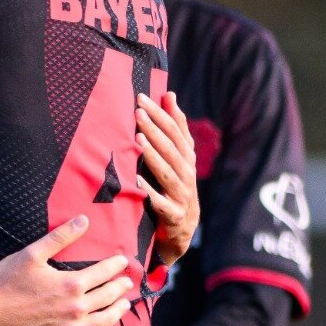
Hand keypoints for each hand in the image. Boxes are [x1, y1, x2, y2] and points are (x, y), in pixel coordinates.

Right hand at [0, 215, 132, 325]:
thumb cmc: (5, 283)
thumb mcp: (32, 254)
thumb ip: (60, 237)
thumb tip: (84, 219)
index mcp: (71, 284)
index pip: (103, 272)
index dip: (115, 265)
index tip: (123, 262)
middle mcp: (77, 308)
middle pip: (108, 296)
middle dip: (120, 286)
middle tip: (127, 282)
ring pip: (105, 320)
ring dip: (119, 310)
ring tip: (125, 304)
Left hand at [138, 91, 198, 267]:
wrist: (182, 230)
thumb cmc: (174, 186)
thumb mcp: (178, 157)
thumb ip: (175, 127)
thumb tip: (169, 94)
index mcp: (187, 158)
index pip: (176, 131)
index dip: (161, 114)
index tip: (143, 98)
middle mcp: (187, 174)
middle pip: (172, 149)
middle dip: (155, 129)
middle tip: (138, 112)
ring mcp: (182, 195)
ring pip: (168, 172)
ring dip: (153, 156)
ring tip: (138, 140)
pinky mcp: (174, 216)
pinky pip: (161, 204)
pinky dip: (151, 194)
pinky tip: (137, 183)